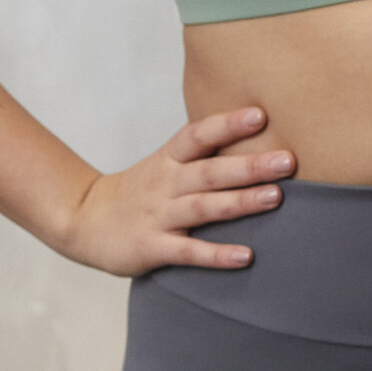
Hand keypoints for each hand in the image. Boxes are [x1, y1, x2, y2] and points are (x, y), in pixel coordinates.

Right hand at [59, 106, 295, 275]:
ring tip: (275, 198)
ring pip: (203, 207)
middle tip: (288, 160)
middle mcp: (165, 184)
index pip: (198, 135)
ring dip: (240, 202)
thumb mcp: (165, 164)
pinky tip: (246, 256)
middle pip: (210, 171)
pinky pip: (188, 252)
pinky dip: (217, 254)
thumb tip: (259, 139)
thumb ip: (203, 154)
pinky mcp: (151, 248)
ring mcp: (158, 216)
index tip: (260, 115)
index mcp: (168, 160)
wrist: (83, 222)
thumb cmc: (139, 192)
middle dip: (250, 165)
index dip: (227, 124)